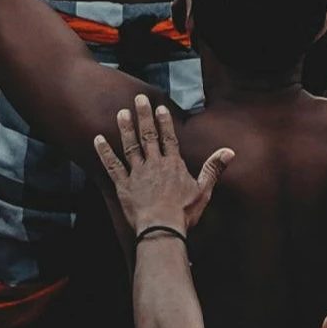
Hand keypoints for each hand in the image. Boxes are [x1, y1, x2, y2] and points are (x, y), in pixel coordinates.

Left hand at [92, 95, 229, 241]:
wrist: (161, 229)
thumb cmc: (184, 213)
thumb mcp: (204, 190)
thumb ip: (213, 168)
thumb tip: (229, 151)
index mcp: (173, 165)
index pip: (169, 138)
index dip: (164, 122)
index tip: (159, 107)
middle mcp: (154, 164)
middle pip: (148, 136)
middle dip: (143, 116)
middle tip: (139, 98)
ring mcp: (137, 174)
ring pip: (130, 146)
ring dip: (125, 128)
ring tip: (122, 113)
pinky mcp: (123, 185)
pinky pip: (112, 165)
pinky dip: (104, 152)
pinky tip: (97, 139)